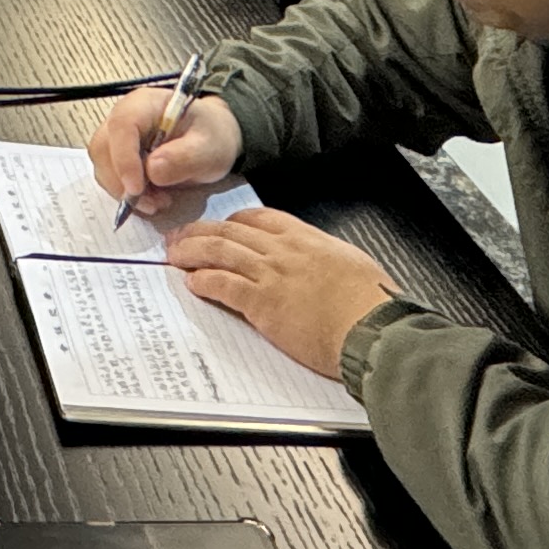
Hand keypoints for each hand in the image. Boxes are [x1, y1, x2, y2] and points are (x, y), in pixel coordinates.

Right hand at [89, 80, 241, 218]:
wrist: (212, 139)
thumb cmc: (212, 136)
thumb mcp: (209, 148)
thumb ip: (184, 157)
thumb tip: (152, 170)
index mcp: (146, 104)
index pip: (122, 125)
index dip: (124, 158)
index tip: (136, 188)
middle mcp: (124, 116)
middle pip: (103, 147)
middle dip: (121, 181)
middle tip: (151, 202)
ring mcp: (118, 136)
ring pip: (103, 165)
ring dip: (123, 191)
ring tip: (157, 202)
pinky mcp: (118, 155)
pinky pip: (110, 176)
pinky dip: (126, 193)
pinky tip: (152, 198)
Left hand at [165, 209, 399, 379]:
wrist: (373, 329)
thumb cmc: (372, 303)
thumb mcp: (351, 264)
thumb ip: (327, 258)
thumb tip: (323, 263)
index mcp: (306, 238)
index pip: (259, 219)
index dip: (232, 222)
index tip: (219, 226)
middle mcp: (284, 250)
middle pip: (230, 231)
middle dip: (200, 232)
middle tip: (180, 237)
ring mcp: (271, 274)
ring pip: (219, 252)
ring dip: (192, 252)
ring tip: (174, 255)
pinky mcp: (263, 304)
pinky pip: (223, 284)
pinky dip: (203, 281)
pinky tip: (192, 282)